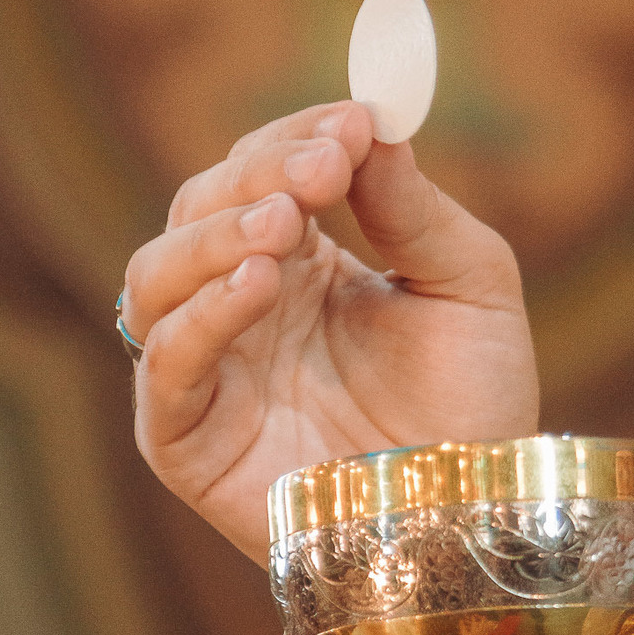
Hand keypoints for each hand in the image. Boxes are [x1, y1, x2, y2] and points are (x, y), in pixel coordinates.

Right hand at [121, 102, 538, 561]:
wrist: (476, 513)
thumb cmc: (476, 404)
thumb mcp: (470, 287)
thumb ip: (416, 208)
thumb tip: (373, 121)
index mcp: (304, 262)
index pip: (265, 170)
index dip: (298, 138)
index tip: (351, 123)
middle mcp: (244, 306)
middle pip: (201, 207)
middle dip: (257, 175)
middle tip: (322, 166)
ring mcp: (210, 368)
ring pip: (157, 274)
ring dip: (214, 235)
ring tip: (283, 222)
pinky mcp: (187, 438)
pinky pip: (164, 363)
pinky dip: (200, 315)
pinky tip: (258, 283)